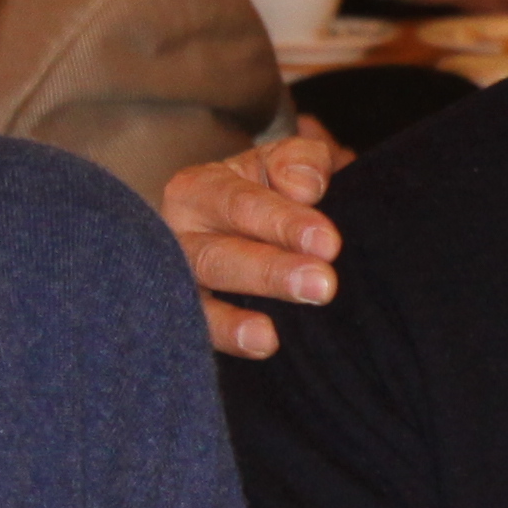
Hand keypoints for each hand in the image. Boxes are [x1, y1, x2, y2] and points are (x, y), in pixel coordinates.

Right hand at [160, 119, 345, 357]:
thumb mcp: (288, 162)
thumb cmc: (274, 191)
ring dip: (235, 321)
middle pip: (217, 257)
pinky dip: (227, 341)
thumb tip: (302, 187)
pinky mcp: (189, 320)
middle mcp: (178, 236)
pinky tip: (261, 347)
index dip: (283, 222)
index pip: (240, 204)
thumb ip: (300, 160)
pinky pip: (201, 334)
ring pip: (199, 302)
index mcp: (200, 189)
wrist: (262, 228)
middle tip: (322, 285)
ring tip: (269, 336)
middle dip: (269, 272)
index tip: (328, 243)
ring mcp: (179, 283)